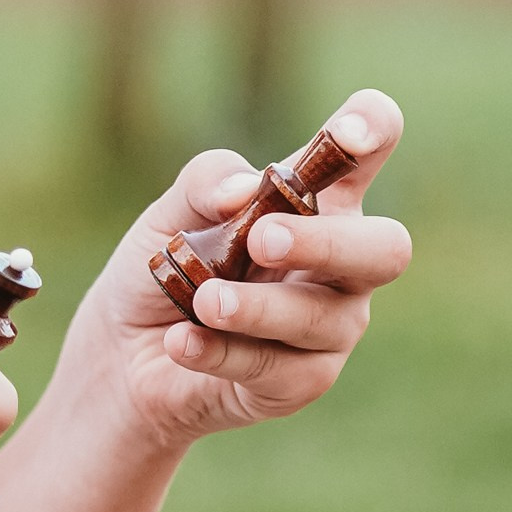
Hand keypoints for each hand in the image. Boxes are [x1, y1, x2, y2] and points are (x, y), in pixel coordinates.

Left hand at [80, 89, 411, 456]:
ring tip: (203, 301)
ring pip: (322, 317)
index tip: (346, 133)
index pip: (367, 148)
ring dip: (257, 306)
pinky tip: (181, 342)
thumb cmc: (164, 270)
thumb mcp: (167, 215)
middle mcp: (342, 262)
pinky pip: (276, 368)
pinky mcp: (304, 381)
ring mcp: (331, 325)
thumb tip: (243, 189)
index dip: (372, 129)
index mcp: (319, 200)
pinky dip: (222, 351)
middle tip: (261, 239)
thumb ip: (205, 184)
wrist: (126, 357)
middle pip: (386, 249)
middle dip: (326, 242)